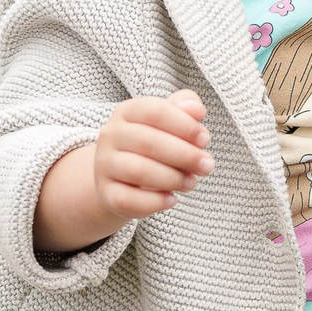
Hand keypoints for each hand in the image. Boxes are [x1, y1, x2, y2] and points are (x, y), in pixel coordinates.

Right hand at [92, 92, 214, 221]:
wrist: (121, 176)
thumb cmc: (153, 145)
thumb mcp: (169, 121)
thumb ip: (185, 108)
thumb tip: (197, 110)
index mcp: (127, 111)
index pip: (156, 111)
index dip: (185, 125)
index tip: (205, 140)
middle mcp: (110, 135)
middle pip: (148, 142)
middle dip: (185, 155)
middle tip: (207, 166)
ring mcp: (104, 165)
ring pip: (138, 171)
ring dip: (172, 178)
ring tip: (191, 183)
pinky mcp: (106, 193)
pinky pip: (128, 199)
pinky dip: (155, 202)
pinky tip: (172, 200)